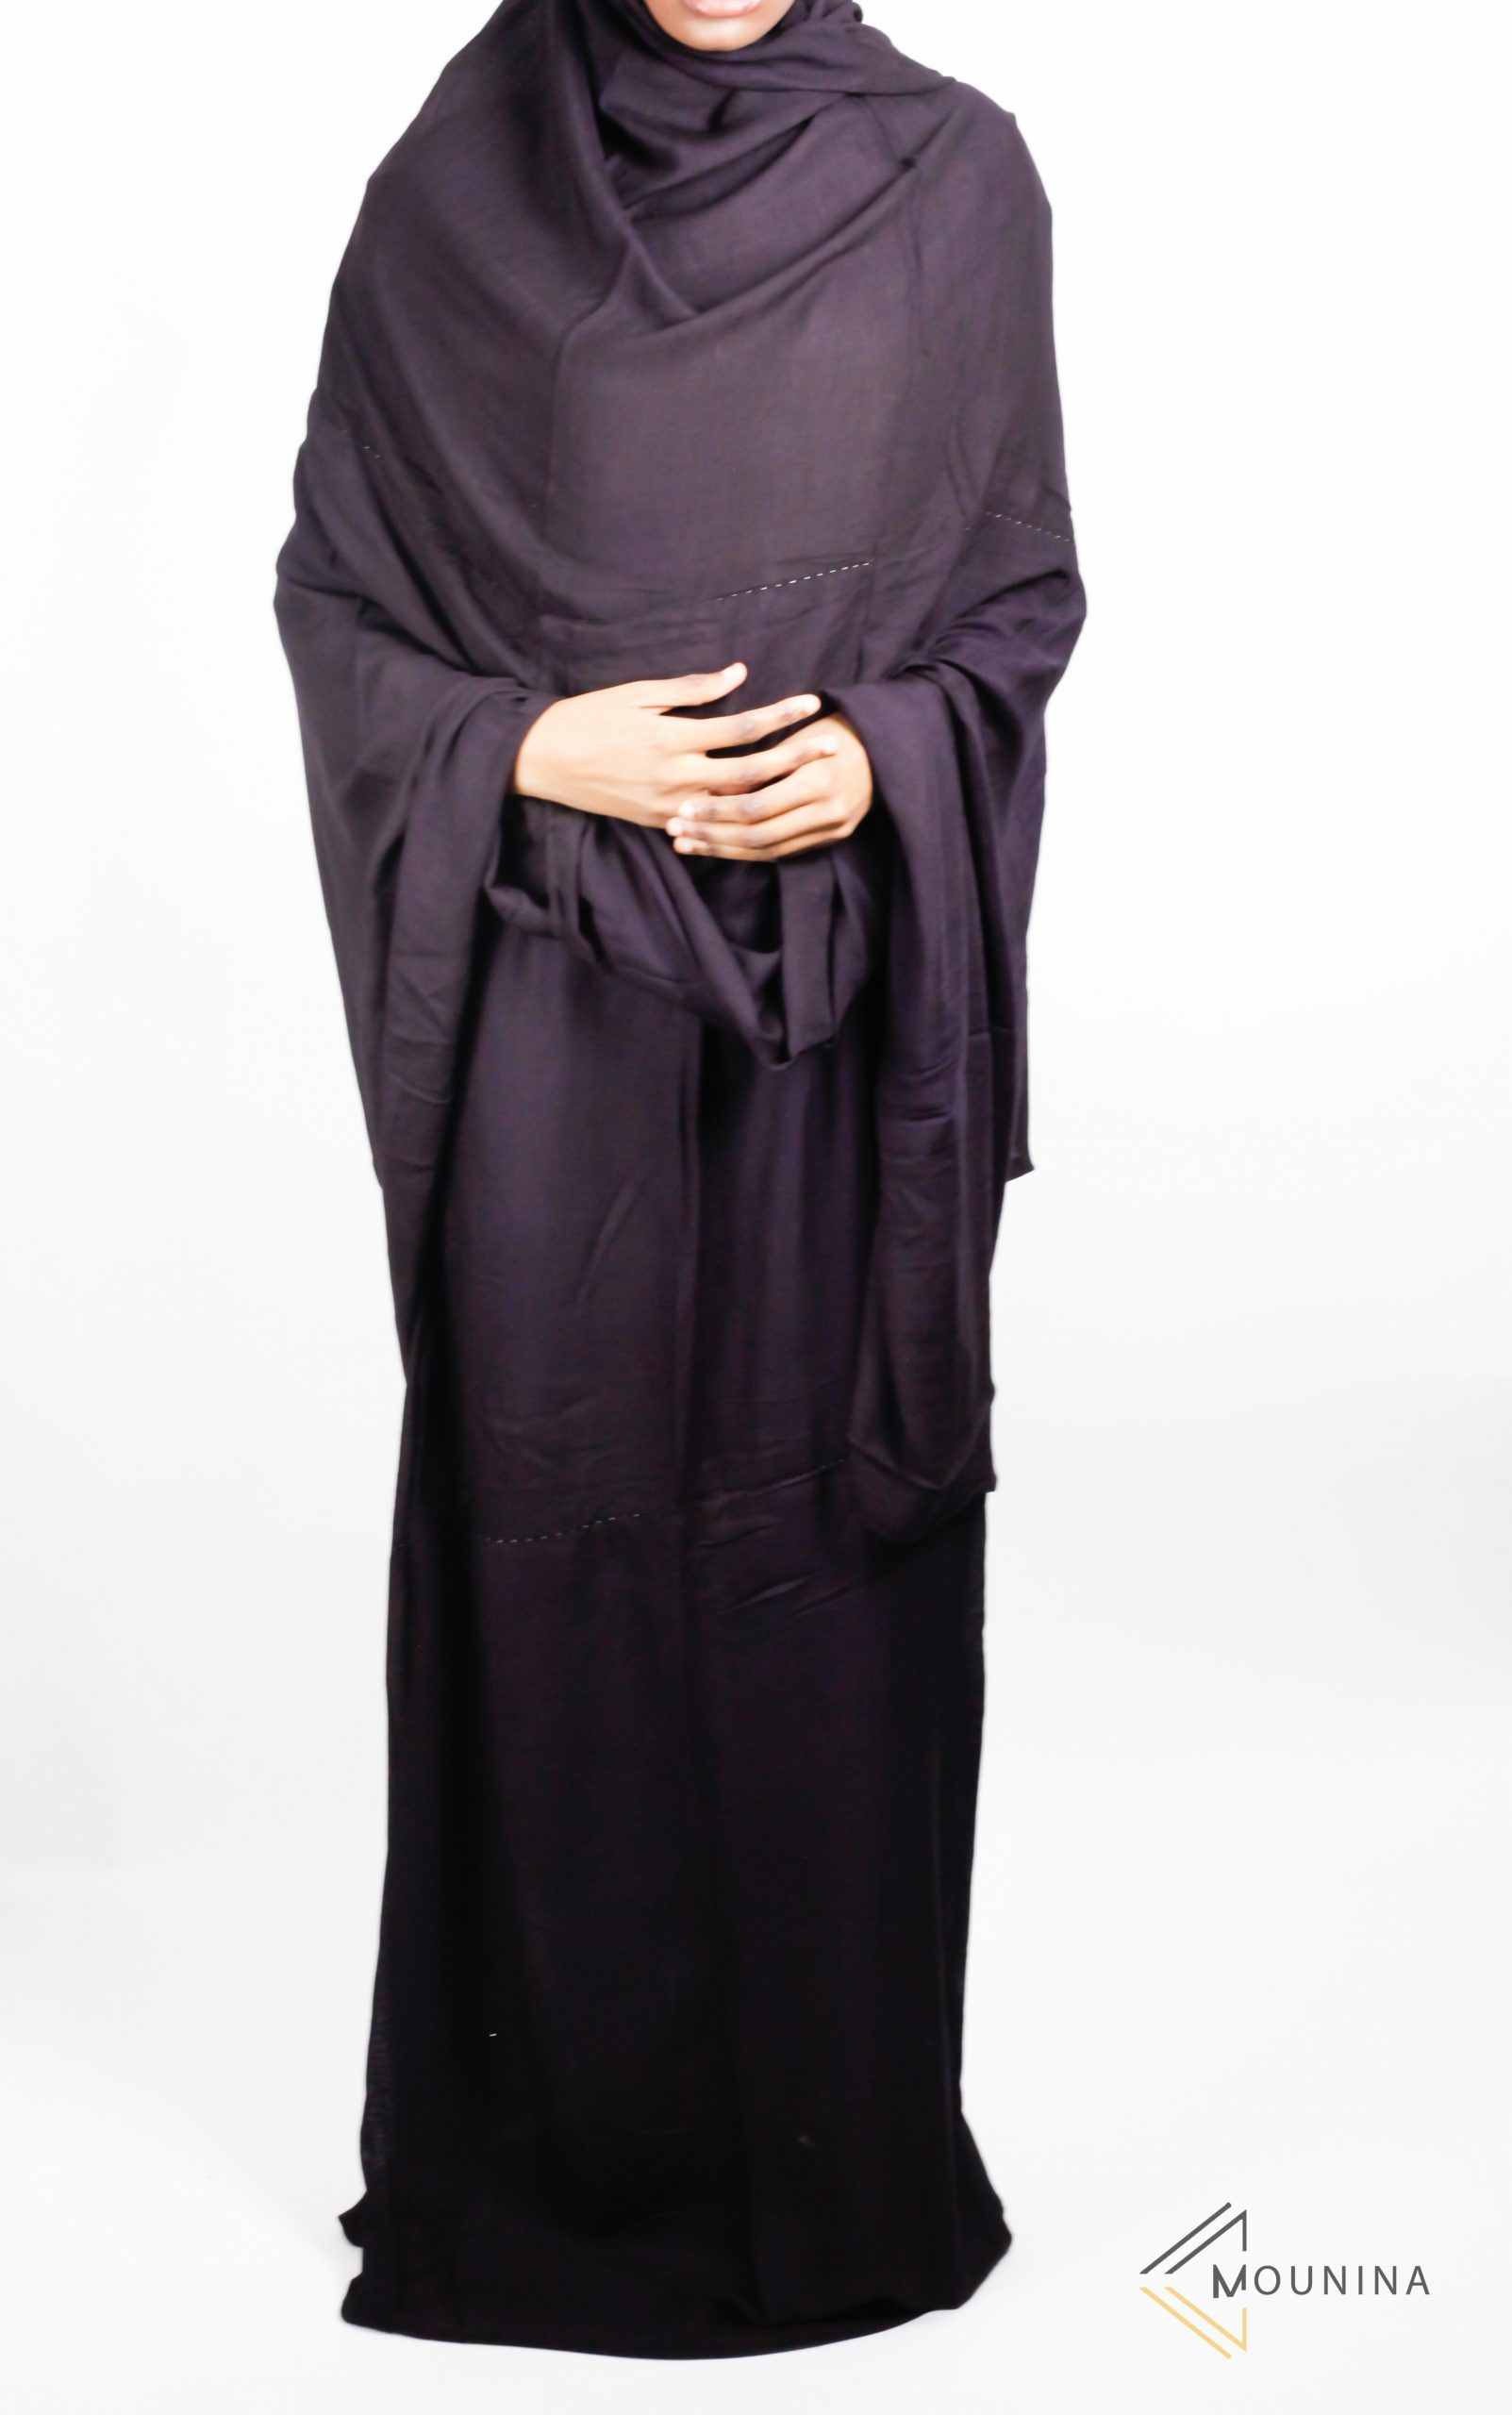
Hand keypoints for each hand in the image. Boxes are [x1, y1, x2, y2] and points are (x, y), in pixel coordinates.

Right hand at [511, 662, 831, 829]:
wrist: (545, 760)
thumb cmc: (591, 716)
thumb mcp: (638, 693)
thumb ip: (691, 689)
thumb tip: (738, 674)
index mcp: (672, 737)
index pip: (741, 728)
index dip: (779, 715)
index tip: (811, 704)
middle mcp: (676, 776)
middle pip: (750, 772)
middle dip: (794, 759)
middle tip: (833, 747)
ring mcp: (670, 806)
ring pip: (736, 806)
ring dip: (778, 794)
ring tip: (812, 782)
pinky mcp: (660, 824)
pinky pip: (711, 826)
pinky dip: (742, 821)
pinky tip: (772, 813)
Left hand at [666, 712, 872, 860]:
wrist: (885, 748)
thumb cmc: (832, 730)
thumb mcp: (796, 736)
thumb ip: (759, 762)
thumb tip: (713, 783)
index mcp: (817, 779)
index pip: (755, 805)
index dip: (716, 810)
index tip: (682, 807)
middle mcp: (826, 810)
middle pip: (758, 834)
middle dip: (713, 833)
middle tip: (677, 829)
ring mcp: (831, 829)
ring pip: (766, 850)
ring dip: (723, 848)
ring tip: (688, 843)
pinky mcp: (831, 839)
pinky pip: (781, 853)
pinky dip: (746, 852)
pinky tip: (719, 848)